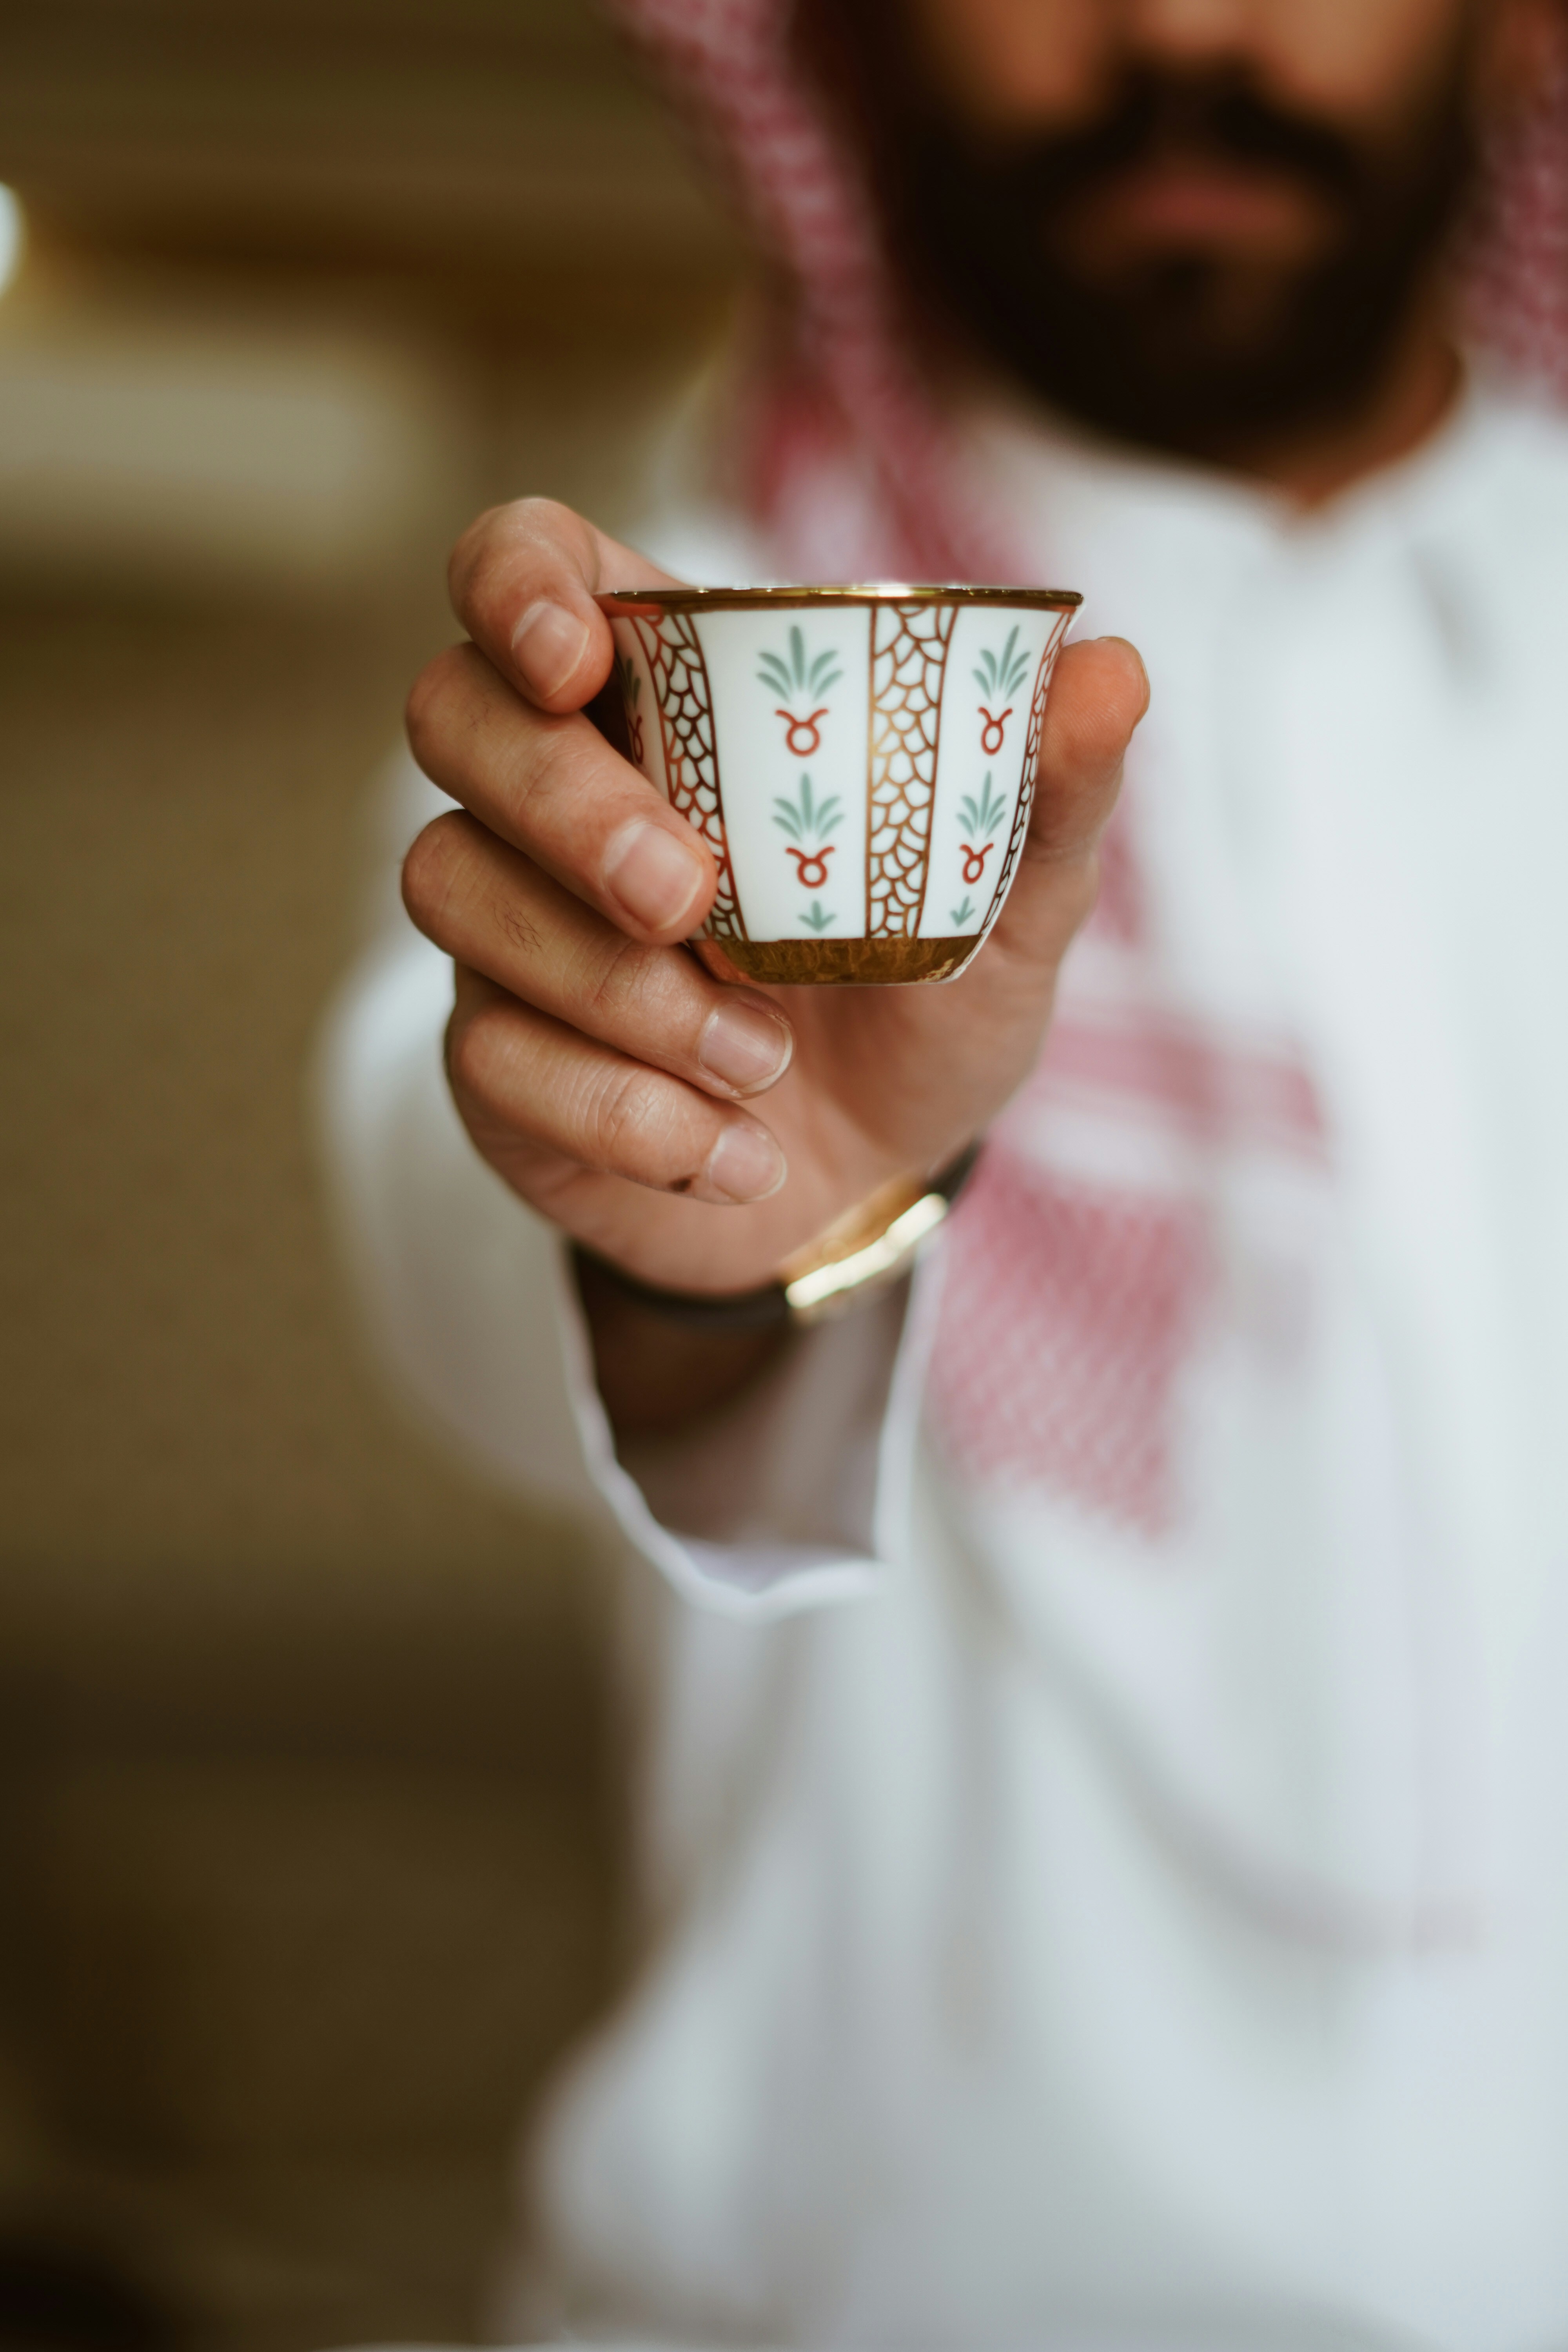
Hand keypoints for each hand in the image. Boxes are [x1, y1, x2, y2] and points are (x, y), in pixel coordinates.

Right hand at [403, 497, 1147, 1299]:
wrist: (874, 1181)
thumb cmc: (921, 1003)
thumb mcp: (1011, 909)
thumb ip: (1049, 794)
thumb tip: (1113, 668)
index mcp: (667, 705)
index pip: (526, 569)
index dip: (517, 584)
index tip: (578, 657)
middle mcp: (555, 795)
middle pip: (454, 716)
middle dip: (565, 804)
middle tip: (691, 899)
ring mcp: (506, 925)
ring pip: (454, 888)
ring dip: (615, 991)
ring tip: (762, 1063)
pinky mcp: (493, 1058)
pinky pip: (493, 1059)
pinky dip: (627, 1114)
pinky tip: (732, 1151)